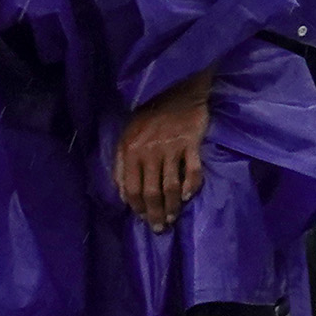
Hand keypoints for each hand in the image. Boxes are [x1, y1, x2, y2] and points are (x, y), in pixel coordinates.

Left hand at [115, 78, 213, 229]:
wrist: (174, 86)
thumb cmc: (148, 114)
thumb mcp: (127, 135)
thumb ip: (122, 163)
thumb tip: (122, 193)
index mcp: (130, 151)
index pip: (131, 189)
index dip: (137, 207)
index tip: (143, 218)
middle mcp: (150, 152)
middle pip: (151, 192)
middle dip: (155, 214)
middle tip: (160, 228)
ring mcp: (171, 148)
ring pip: (171, 186)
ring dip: (172, 207)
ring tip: (173, 218)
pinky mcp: (191, 143)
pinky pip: (193, 171)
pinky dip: (191, 186)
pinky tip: (188, 196)